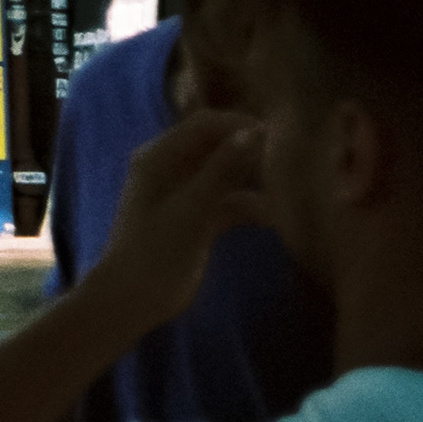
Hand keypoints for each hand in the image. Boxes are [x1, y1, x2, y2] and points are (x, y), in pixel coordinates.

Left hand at [86, 105, 268, 335]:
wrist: (134, 297)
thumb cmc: (155, 247)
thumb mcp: (192, 207)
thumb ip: (222, 170)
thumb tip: (254, 132)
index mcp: (158, 156)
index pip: (204, 125)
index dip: (238, 124)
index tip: (276, 135)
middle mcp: (171, 169)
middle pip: (217, 146)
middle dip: (249, 150)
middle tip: (288, 160)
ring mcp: (185, 195)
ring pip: (226, 176)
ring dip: (252, 179)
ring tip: (288, 186)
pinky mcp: (198, 219)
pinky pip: (229, 203)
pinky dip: (249, 206)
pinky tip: (275, 216)